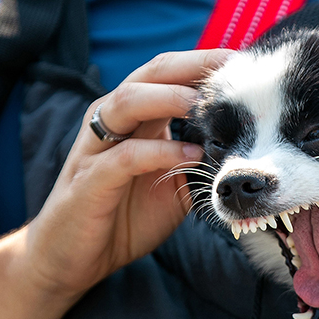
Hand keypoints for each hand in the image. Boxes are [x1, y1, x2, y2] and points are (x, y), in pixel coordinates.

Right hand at [24, 50, 229, 298]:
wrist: (73, 258)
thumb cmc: (124, 217)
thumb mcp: (172, 185)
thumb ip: (198, 161)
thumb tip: (243, 147)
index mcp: (133, 118)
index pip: (168, 74)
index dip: (204, 63)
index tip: (245, 61)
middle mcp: (112, 122)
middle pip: (149, 74)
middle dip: (192, 65)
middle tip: (233, 68)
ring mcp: (96, 148)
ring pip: (128, 103)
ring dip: (170, 98)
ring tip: (207, 103)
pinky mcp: (89, 181)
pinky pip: (124, 157)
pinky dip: (160, 151)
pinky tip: (191, 154)